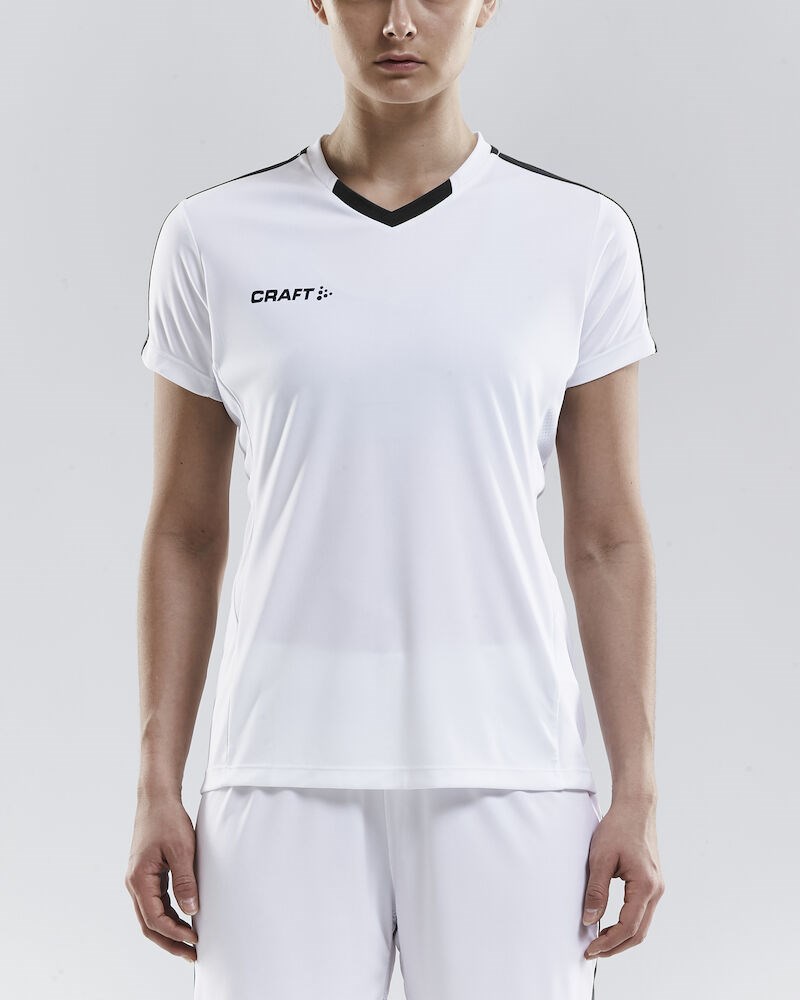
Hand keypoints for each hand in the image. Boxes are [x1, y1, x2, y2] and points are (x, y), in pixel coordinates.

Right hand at [124, 792, 199, 961]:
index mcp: (139, 880)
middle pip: (149, 924)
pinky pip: (156, 902)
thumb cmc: (167, 819)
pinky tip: (185, 918)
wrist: (157, 798)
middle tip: (192, 955)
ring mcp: (139, 880)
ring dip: (170, 930)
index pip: (155, 919)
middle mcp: (135, 883)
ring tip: (191, 941)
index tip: (195, 939)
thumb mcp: (181, 850)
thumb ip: (185, 881)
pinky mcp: (147, 874)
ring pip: (152, 915)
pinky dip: (169, 914)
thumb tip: (191, 910)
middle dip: (170, 942)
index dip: (175, 933)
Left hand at [581, 794, 664, 959]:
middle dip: (616, 947)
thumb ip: (596, 891)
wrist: (635, 807)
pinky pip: (641, 912)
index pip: (628, 927)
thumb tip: (589, 919)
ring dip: (622, 937)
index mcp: (645, 886)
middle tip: (593, 952)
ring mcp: (656, 887)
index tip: (590, 949)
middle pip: (638, 933)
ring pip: (642, 924)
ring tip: (599, 942)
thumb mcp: (600, 858)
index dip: (608, 942)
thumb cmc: (619, 827)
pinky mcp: (652, 883)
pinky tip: (610, 924)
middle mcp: (656, 890)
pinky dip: (627, 924)